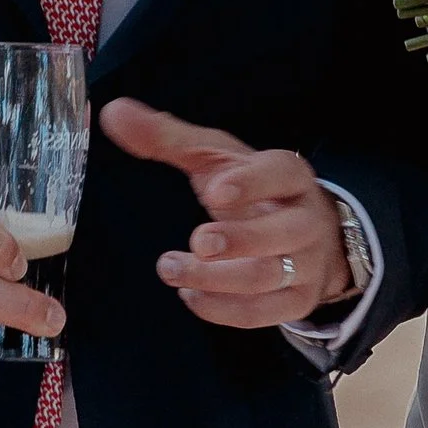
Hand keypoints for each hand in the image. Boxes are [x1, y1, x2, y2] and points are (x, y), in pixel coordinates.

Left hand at [101, 99, 353, 326]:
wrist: (312, 238)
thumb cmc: (254, 192)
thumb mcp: (216, 160)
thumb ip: (168, 138)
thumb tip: (114, 113)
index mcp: (289, 176)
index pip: (280, 174)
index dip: (250, 183)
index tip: (213, 191)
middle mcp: (306, 220)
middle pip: (282, 232)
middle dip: (238, 240)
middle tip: (197, 242)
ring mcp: (305, 265)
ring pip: (268, 277)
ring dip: (216, 278)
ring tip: (170, 269)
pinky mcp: (297, 301)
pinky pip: (264, 314)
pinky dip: (225, 310)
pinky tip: (190, 296)